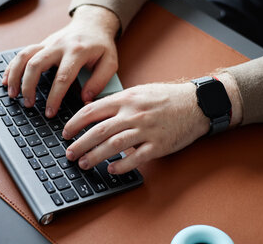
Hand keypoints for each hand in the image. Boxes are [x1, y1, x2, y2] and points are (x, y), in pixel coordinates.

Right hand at [2, 5, 120, 116]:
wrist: (92, 23)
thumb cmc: (101, 46)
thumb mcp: (110, 62)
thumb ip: (99, 81)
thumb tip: (85, 99)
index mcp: (78, 51)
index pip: (63, 77)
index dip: (54, 97)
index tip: (50, 112)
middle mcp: (59, 46)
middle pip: (36, 64)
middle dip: (29, 86)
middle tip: (29, 104)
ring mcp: (48, 43)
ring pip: (25, 56)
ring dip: (15, 75)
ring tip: (12, 94)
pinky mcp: (41, 44)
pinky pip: (22, 53)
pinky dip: (11, 66)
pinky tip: (5, 79)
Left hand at [62, 82, 210, 174]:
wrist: (196, 104)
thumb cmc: (167, 97)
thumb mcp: (139, 91)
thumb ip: (118, 101)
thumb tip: (94, 111)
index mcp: (126, 99)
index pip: (93, 110)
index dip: (75, 122)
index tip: (66, 132)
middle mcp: (134, 114)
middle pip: (99, 131)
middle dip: (80, 143)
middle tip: (69, 153)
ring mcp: (146, 130)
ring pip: (113, 145)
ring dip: (95, 156)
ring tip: (83, 163)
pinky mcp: (158, 145)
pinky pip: (136, 158)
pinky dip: (121, 165)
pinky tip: (111, 170)